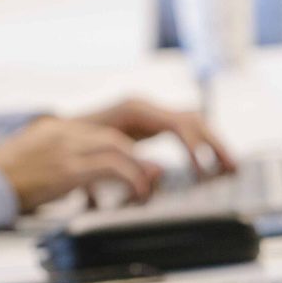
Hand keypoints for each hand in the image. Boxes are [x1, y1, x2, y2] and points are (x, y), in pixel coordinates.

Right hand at [0, 118, 161, 211]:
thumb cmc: (6, 181)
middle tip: (155, 174)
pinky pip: (108, 166)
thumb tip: (93, 192)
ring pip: (118, 146)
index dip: (136, 138)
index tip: (148, 158)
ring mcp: (64, 147)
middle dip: (144, 151)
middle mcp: (65, 130)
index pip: (109, 124)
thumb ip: (67, 172)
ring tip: (148, 188)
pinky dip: (129, 178)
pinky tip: (135, 193)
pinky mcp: (64, 168)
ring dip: (140, 169)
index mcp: (61, 128)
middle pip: (120, 129)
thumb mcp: (39, 167)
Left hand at [70, 96, 236, 177]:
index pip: (178, 124)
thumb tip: (157, 174)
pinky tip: (206, 164)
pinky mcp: (147, 126)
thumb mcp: (94, 156)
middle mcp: (144, 108)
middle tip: (231, 168)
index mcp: (134, 109)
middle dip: (213, 144)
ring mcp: (147, 115)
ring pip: (190, 124)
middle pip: (191, 120)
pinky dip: (197, 145)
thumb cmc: (70, 147)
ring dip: (210, 144)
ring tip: (228, 167)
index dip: (194, 146)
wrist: (50, 140)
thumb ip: (125, 165)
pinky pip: (181, 131)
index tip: (203, 170)